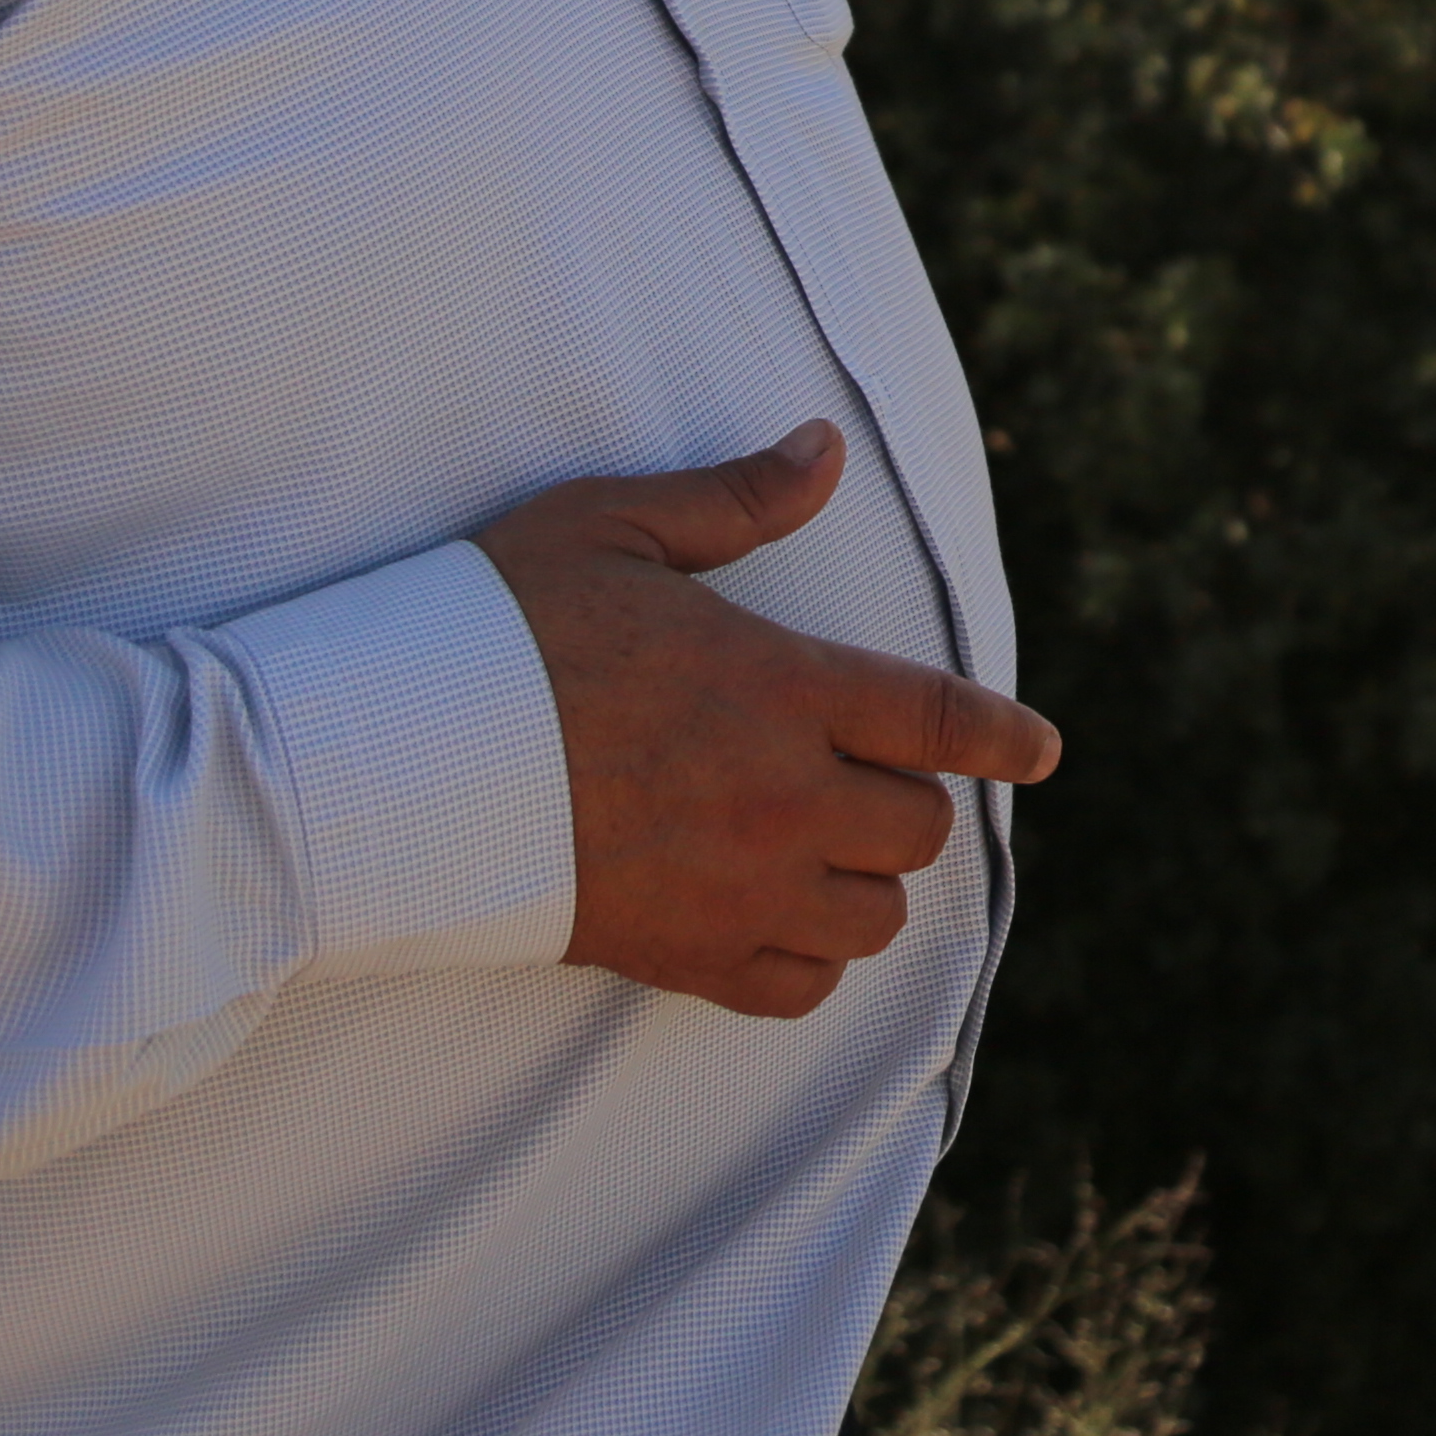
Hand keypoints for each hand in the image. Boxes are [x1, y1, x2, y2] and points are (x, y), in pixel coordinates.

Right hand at [474, 421, 1060, 1018]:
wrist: (392, 757)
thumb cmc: (499, 625)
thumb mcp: (614, 527)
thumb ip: (735, 499)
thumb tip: (826, 449)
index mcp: (781, 686)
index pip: (940, 718)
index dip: (1005, 736)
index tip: (1043, 751)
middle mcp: (781, 797)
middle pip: (916, 828)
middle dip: (903, 800)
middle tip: (857, 778)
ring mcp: (737, 887)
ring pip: (873, 915)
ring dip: (863, 882)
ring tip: (816, 850)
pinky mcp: (681, 955)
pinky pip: (798, 986)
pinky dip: (809, 961)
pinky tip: (780, 922)